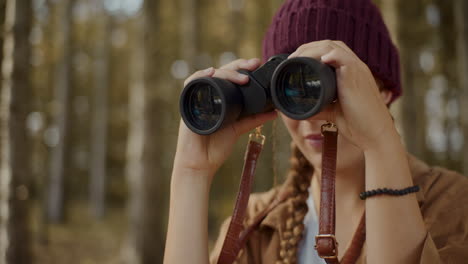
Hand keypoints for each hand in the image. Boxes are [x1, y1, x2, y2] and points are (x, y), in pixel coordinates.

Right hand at [174, 58, 277, 181]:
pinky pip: (191, 84)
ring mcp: (198, 99)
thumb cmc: (215, 147)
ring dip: (225, 72)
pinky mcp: (188, 105)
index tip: (257, 64)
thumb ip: (254, 119)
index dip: (243, 68)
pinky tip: (211, 73)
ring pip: (210, 76)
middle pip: (221, 72)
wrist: (200, 163)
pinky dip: (200, 76)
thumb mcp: (238, 129)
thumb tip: (274, 112)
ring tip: (241, 76)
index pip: (230, 76)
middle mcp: (209, 95)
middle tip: (253, 63)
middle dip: (238, 65)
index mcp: (220, 98)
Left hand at [288, 40, 397, 150]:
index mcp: (350, 73)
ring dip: (312, 49)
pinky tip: (320, 59)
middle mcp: (355, 67)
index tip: (294, 60)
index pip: (330, 51)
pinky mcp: (357, 77)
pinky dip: (331, 55)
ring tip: (296, 57)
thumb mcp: (334, 113)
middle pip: (329, 45)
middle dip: (308, 47)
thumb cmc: (358, 124)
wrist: (375, 134)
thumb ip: (320, 108)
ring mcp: (357, 70)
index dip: (312, 51)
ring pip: (333, 47)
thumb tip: (302, 111)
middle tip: (291, 58)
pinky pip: (344, 58)